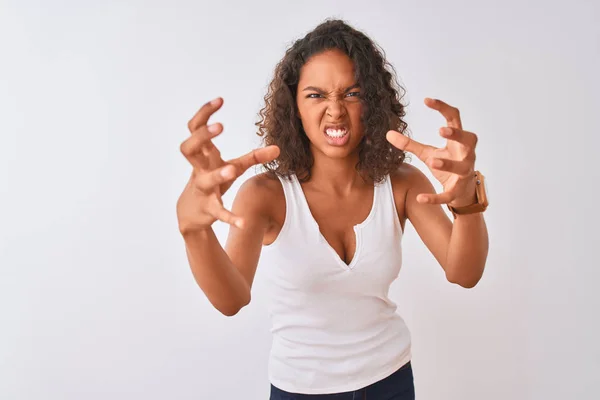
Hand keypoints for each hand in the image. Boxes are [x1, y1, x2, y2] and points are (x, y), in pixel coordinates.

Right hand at [177, 97, 279, 233]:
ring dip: (218, 174)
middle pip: (188, 148)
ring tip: (232, 170)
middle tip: (220, 126)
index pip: (194, 128)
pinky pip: (218, 211)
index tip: (220, 100)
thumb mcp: (233, 167)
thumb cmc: (212, 181)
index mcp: (203, 156)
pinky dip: (230, 217)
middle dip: (202, 136)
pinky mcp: (208, 209)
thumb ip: (254, 157)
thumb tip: (278, 148)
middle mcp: (199, 170)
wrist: (191, 214)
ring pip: (205, 180)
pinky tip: (243, 222)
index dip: (204, 113)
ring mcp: (202, 189)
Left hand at [386, 98, 477, 206]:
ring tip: (432, 161)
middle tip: (442, 130)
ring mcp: (464, 173)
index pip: (454, 118)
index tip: (427, 100)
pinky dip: (435, 198)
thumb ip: (410, 144)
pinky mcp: (457, 191)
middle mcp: (465, 154)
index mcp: (457, 141)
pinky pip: (448, 195)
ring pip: (462, 167)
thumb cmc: (446, 165)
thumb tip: (388, 133)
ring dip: (448, 164)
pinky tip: (419, 198)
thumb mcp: (427, 152)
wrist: (461, 192)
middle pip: (469, 140)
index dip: (443, 108)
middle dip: (457, 135)